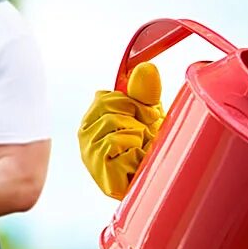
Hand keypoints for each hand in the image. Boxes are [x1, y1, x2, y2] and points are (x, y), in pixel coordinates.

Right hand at [77, 61, 163, 199]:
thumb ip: (145, 92)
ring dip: (138, 135)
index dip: (131, 103)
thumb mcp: (151, 114)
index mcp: (94, 119)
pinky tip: (136, 161)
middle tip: (146, 136)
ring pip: (114, 122)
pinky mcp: (96, 166)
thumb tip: (146, 67)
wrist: (161, 181)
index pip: (104, 96)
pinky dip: (134, 149)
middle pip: (110, 105)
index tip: (144, 117)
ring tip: (141, 150)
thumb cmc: (153, 149)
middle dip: (137, 117)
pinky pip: (115, 141)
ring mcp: (88, 151)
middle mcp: (86, 134)